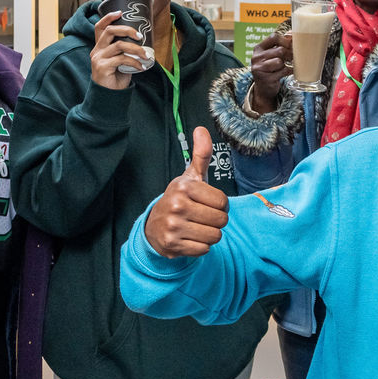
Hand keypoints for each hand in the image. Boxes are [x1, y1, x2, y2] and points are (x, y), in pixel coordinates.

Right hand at [90, 11, 147, 89]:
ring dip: (136, 49)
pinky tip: (141, 67)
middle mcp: (97, 50)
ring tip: (146, 55)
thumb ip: (125, 50)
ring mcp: (98, 58)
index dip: (108, 17)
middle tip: (140, 36)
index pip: (99, 27)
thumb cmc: (116, 76)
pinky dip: (134, 62)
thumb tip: (144, 40)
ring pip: (119, 45)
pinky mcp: (102, 67)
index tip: (121, 12)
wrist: (109, 95)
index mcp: (100, 46)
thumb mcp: (120, 60)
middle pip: (110, 31)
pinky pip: (122, 59)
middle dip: (127, 30)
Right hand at [143, 126, 228, 257]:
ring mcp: (173, 226)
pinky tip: (190, 238)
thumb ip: (201, 155)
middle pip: (221, 220)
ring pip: (215, 236)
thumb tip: (202, 129)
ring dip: (210, 234)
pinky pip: (204, 249)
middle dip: (217, 221)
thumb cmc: (180, 200)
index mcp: (184, 187)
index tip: (208, 204)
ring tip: (197, 227)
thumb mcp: (190, 177)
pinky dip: (201, 246)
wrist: (155, 227)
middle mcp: (176, 205)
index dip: (220, 205)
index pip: (222, 201)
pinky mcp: (173, 245)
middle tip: (203, 217)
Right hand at [249, 32, 292, 112]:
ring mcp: (259, 68)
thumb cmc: (270, 69)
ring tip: (282, 68)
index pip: (274, 37)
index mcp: (258, 48)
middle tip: (291, 58)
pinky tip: (285, 73)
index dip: (285, 40)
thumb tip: (292, 34)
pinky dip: (287, 72)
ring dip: (285, 65)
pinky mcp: (265, 78)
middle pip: (279, 50)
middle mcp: (256, 57)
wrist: (263, 88)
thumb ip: (280, 44)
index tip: (291, 46)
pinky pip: (282, 72)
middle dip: (288, 54)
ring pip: (280, 61)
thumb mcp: (271, 55)